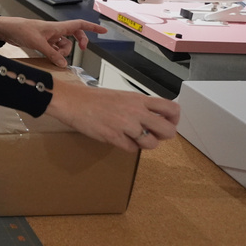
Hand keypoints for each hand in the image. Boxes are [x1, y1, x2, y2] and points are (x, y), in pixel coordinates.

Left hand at [0, 16, 106, 67]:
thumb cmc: (21, 30)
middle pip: (74, 36)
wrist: (7, 30)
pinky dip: (55, 55)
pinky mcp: (42, 43)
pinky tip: (51, 59)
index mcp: (57, 27)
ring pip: (64, 45)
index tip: (103, 31)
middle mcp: (55, 31)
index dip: (92, 28)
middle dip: (79, 43)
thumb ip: (51, 54)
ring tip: (55, 56)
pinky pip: (54, 50)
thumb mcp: (38, 43)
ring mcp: (49, 37)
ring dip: (63, 52)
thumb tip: (63, 63)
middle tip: (82, 50)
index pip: (79, 25)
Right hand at [43, 80, 180, 151]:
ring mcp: (126, 125)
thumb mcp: (121, 96)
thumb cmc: (93, 98)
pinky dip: (128, 147)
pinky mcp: (114, 137)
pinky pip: (132, 149)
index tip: (167, 122)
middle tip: (153, 134)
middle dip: (163, 136)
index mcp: (138, 99)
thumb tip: (153, 118)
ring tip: (133, 138)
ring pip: (151, 143)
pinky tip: (119, 139)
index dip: (174, 119)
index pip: (172, 109)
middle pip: (168, 130)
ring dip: (145, 144)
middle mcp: (136, 112)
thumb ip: (138, 106)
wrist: (71, 102)